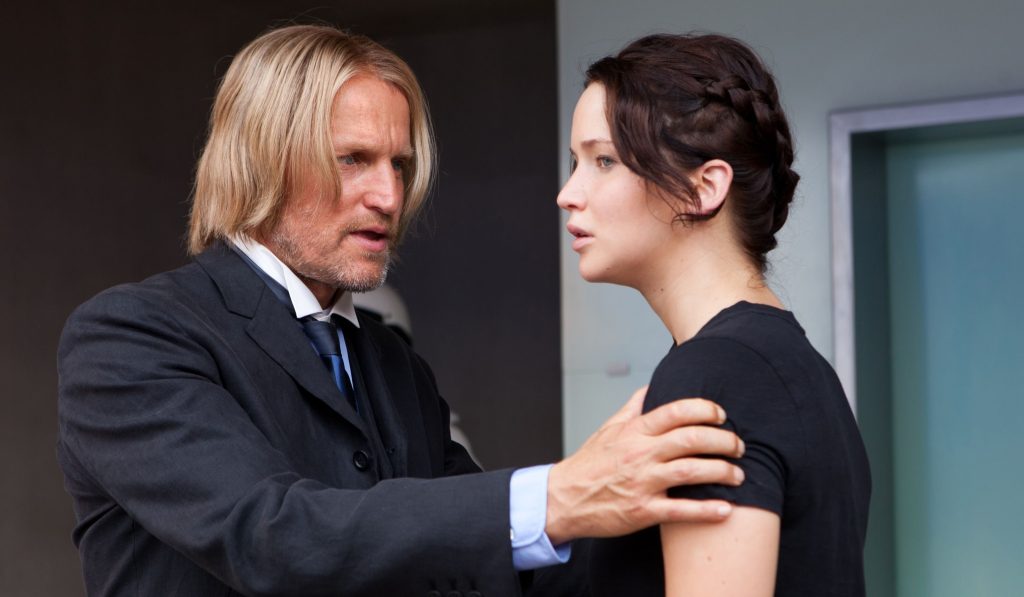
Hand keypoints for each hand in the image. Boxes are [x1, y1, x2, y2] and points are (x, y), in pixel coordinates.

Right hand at [544, 386, 744, 544]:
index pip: (677, 411)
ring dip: (723, 472)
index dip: (705, 410)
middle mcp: (640, 454)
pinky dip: (707, 510)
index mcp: (634, 431)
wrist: (563, 500)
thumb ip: (633, 408)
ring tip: (739, 474)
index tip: (721, 415)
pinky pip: (681, 511)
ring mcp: (642, 483)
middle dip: (724, 441)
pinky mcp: (643, 511)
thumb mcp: (608, 429)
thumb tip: (651, 388)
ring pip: (692, 472)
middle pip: (692, 439)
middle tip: (739, 446)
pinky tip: (726, 509)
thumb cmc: (589, 464)